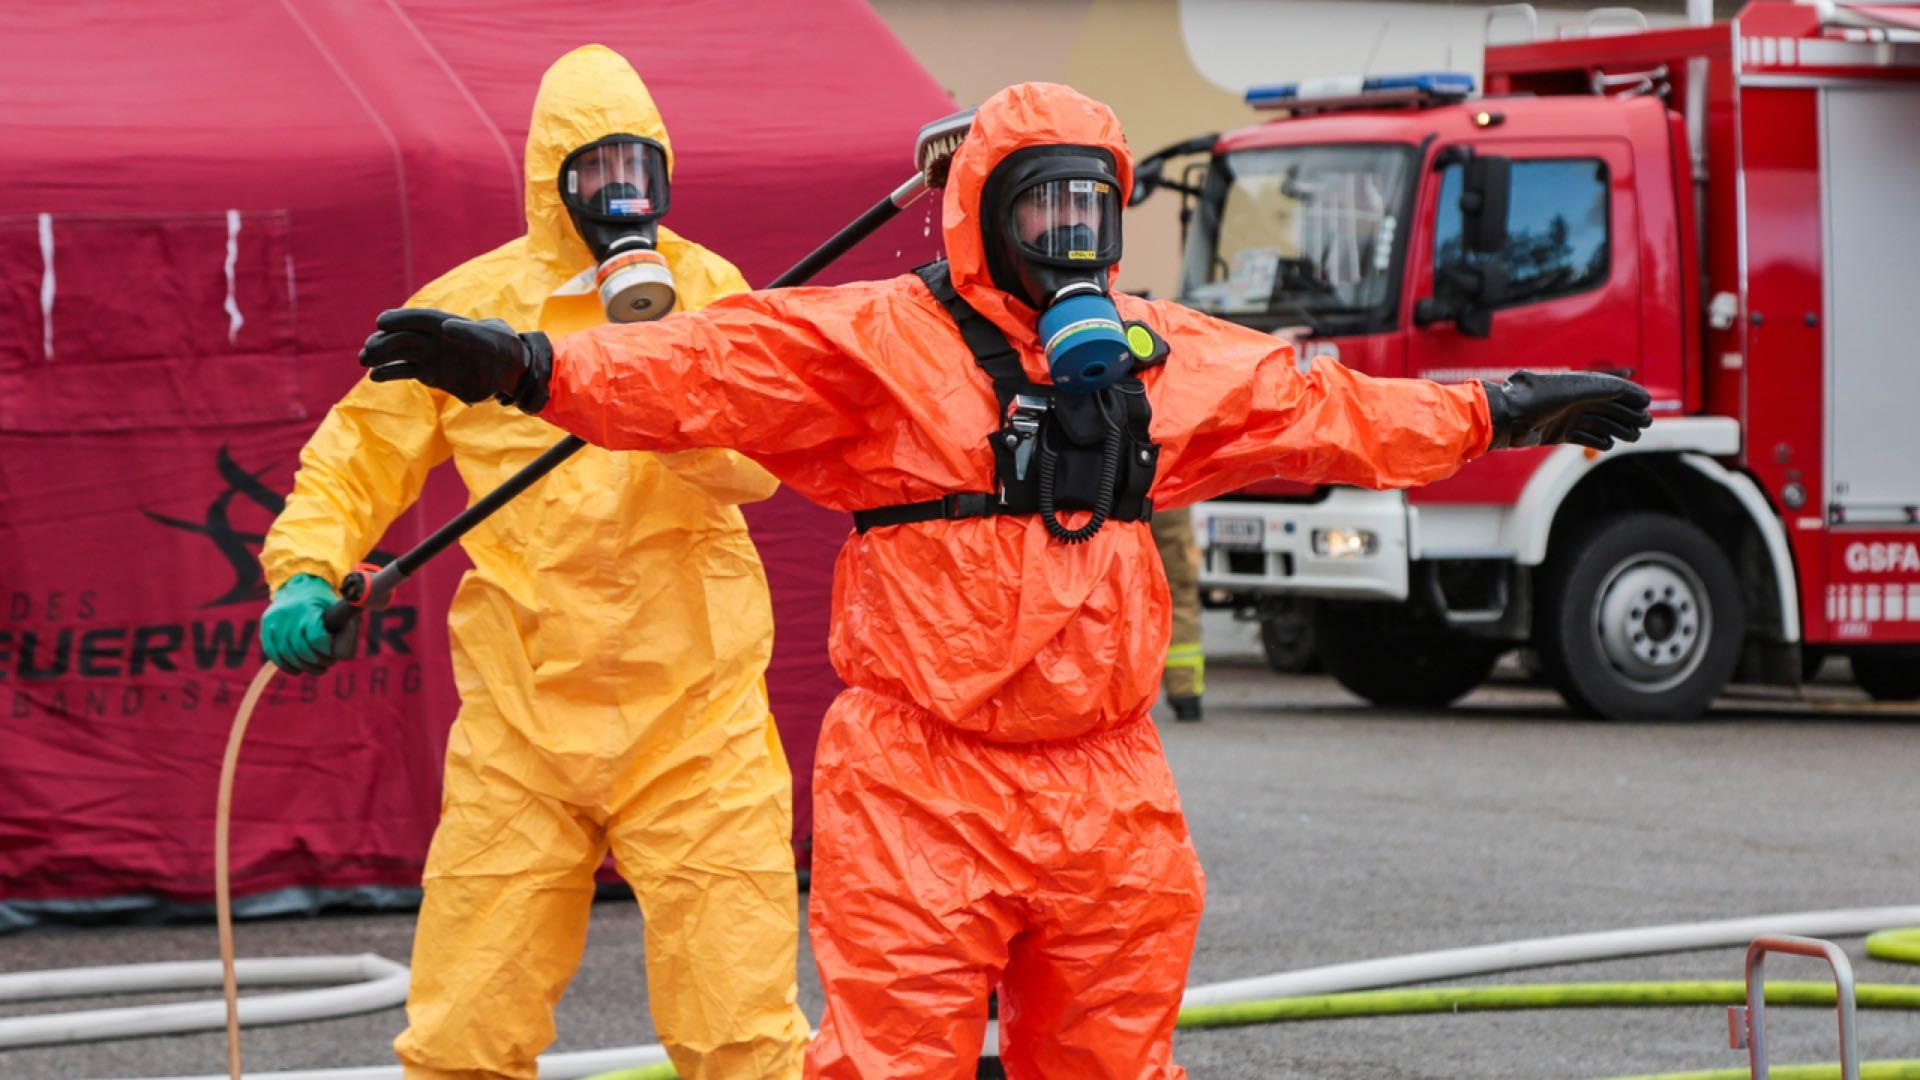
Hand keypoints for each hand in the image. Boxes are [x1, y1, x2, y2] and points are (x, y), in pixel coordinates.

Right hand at [261, 574, 340, 674]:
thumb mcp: (337, 608)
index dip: (325, 652)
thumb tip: (343, 655)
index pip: (316, 638)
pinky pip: (272, 652)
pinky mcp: (265, 626)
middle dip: (316, 662)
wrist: (299, 585)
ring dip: (302, 666)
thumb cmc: (323, 602)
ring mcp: (273, 620)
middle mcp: (288, 613)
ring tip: (315, 669)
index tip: (332, 655)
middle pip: (300, 648)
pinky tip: (297, 669)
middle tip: (326, 665)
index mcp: (308, 608)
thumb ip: (344, 629)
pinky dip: (285, 665)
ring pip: (285, 653)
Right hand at [359, 308, 552, 410]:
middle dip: (385, 342)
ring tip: (364, 360)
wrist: (509, 370)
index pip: (420, 319)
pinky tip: (375, 376)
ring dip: (381, 356)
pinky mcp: (431, 374)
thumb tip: (446, 326)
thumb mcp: (491, 339)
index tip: (381, 322)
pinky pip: (405, 372)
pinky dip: (390, 373)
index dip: (401, 319)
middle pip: (404, 337)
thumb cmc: (503, 348)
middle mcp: (435, 339)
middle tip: (367, 351)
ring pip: (400, 354)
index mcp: (447, 324)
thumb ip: (470, 333)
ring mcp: (431, 356)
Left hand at [1481, 371, 1651, 450]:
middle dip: (1629, 414)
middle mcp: (1576, 400)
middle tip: (1646, 423)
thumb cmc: (1539, 398)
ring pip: (1600, 423)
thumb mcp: (1574, 390)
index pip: (1613, 389)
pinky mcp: (1559, 433)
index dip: (1631, 395)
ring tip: (1634, 436)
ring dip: (1618, 429)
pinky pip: (1584, 437)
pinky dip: (1596, 440)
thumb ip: (1603, 388)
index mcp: (1581, 385)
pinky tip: (1607, 443)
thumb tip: (1630, 389)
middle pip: (1610, 407)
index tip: (1647, 403)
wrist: (1509, 417)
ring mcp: (1568, 417)